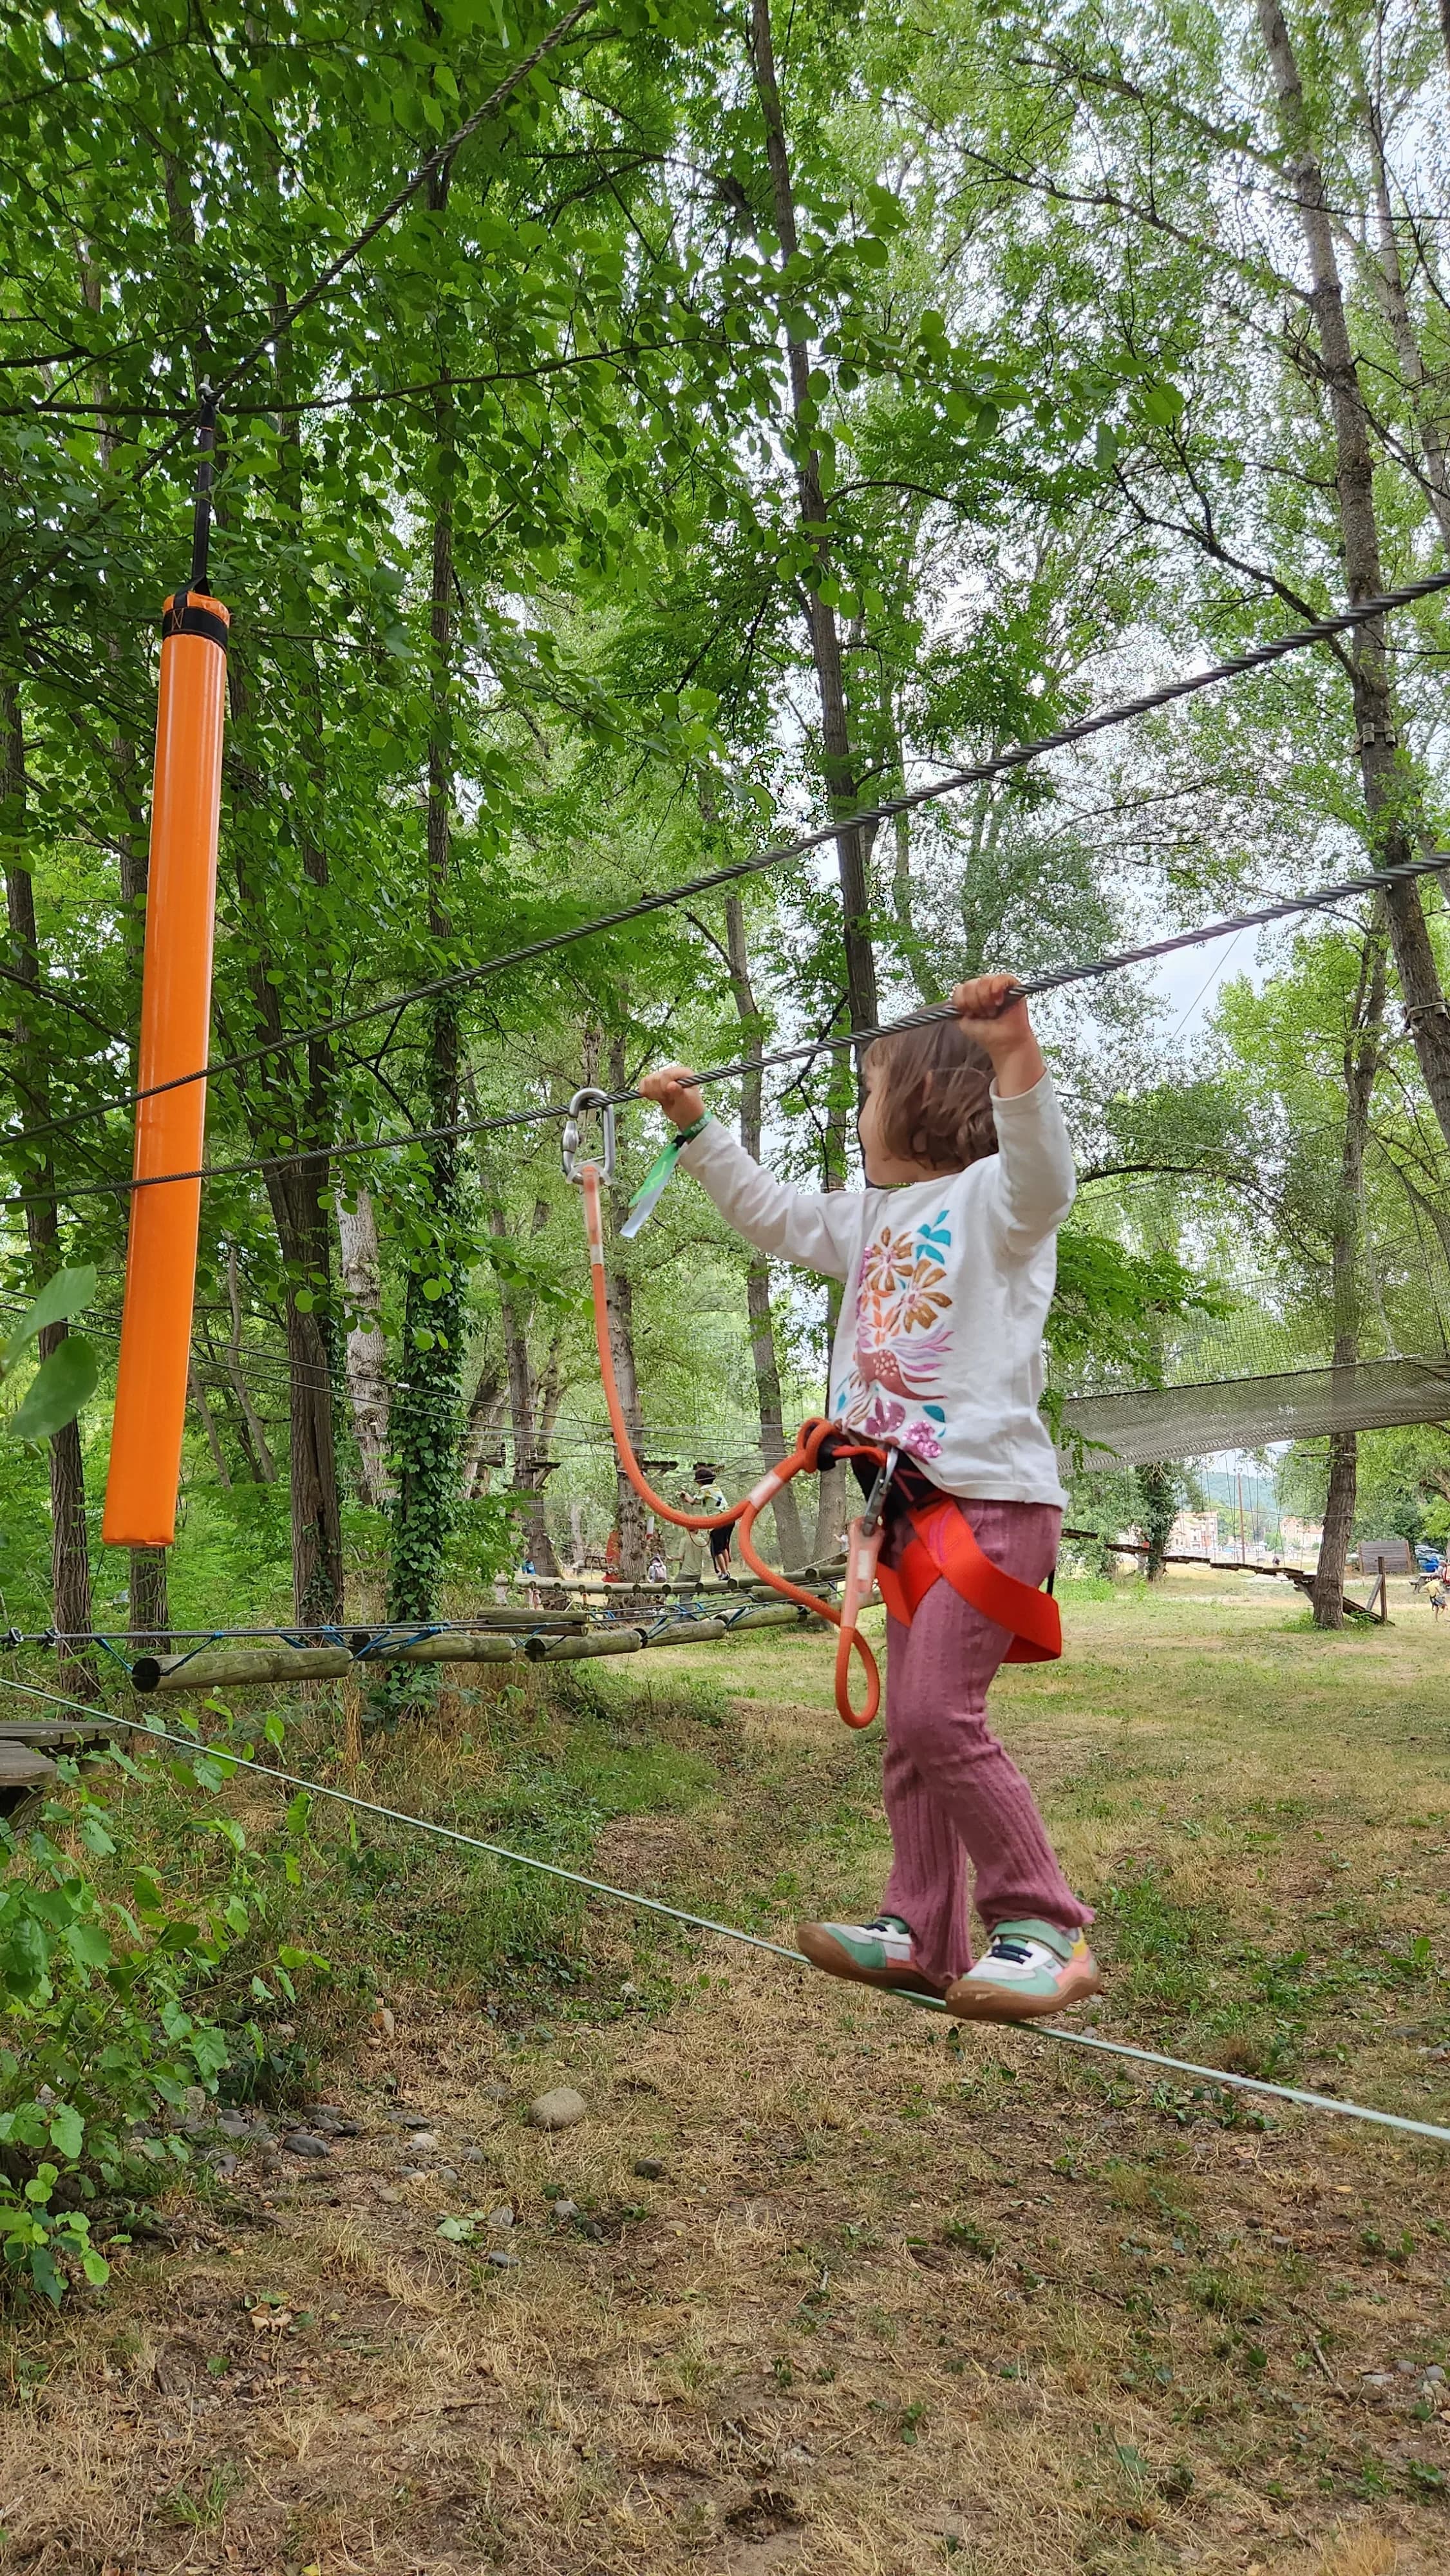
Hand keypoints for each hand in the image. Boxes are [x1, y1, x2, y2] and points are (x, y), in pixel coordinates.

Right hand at [639, 1063, 705, 1127]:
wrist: (686, 1115)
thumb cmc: (689, 1108)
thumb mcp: (686, 1101)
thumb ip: (678, 1092)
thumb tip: (670, 1085)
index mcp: (683, 1073)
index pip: (666, 1074)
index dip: (664, 1086)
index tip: (669, 1097)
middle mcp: (672, 1072)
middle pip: (656, 1077)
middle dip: (659, 1091)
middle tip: (669, 1099)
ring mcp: (663, 1077)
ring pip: (648, 1080)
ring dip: (653, 1093)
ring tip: (664, 1098)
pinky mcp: (655, 1083)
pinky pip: (644, 1083)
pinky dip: (646, 1092)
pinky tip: (654, 1098)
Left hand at [951, 973, 1042, 1097]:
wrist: (1006, 1044)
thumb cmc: (988, 1036)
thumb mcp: (964, 1024)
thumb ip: (956, 1011)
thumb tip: (948, 1004)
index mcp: (972, 997)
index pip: (960, 989)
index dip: (962, 1002)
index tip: (970, 1014)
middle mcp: (984, 990)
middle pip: (970, 984)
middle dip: (974, 1003)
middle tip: (984, 1015)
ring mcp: (998, 987)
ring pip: (984, 980)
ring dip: (985, 999)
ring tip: (993, 1012)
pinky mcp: (1013, 987)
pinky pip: (1001, 977)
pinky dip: (997, 988)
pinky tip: (999, 1001)